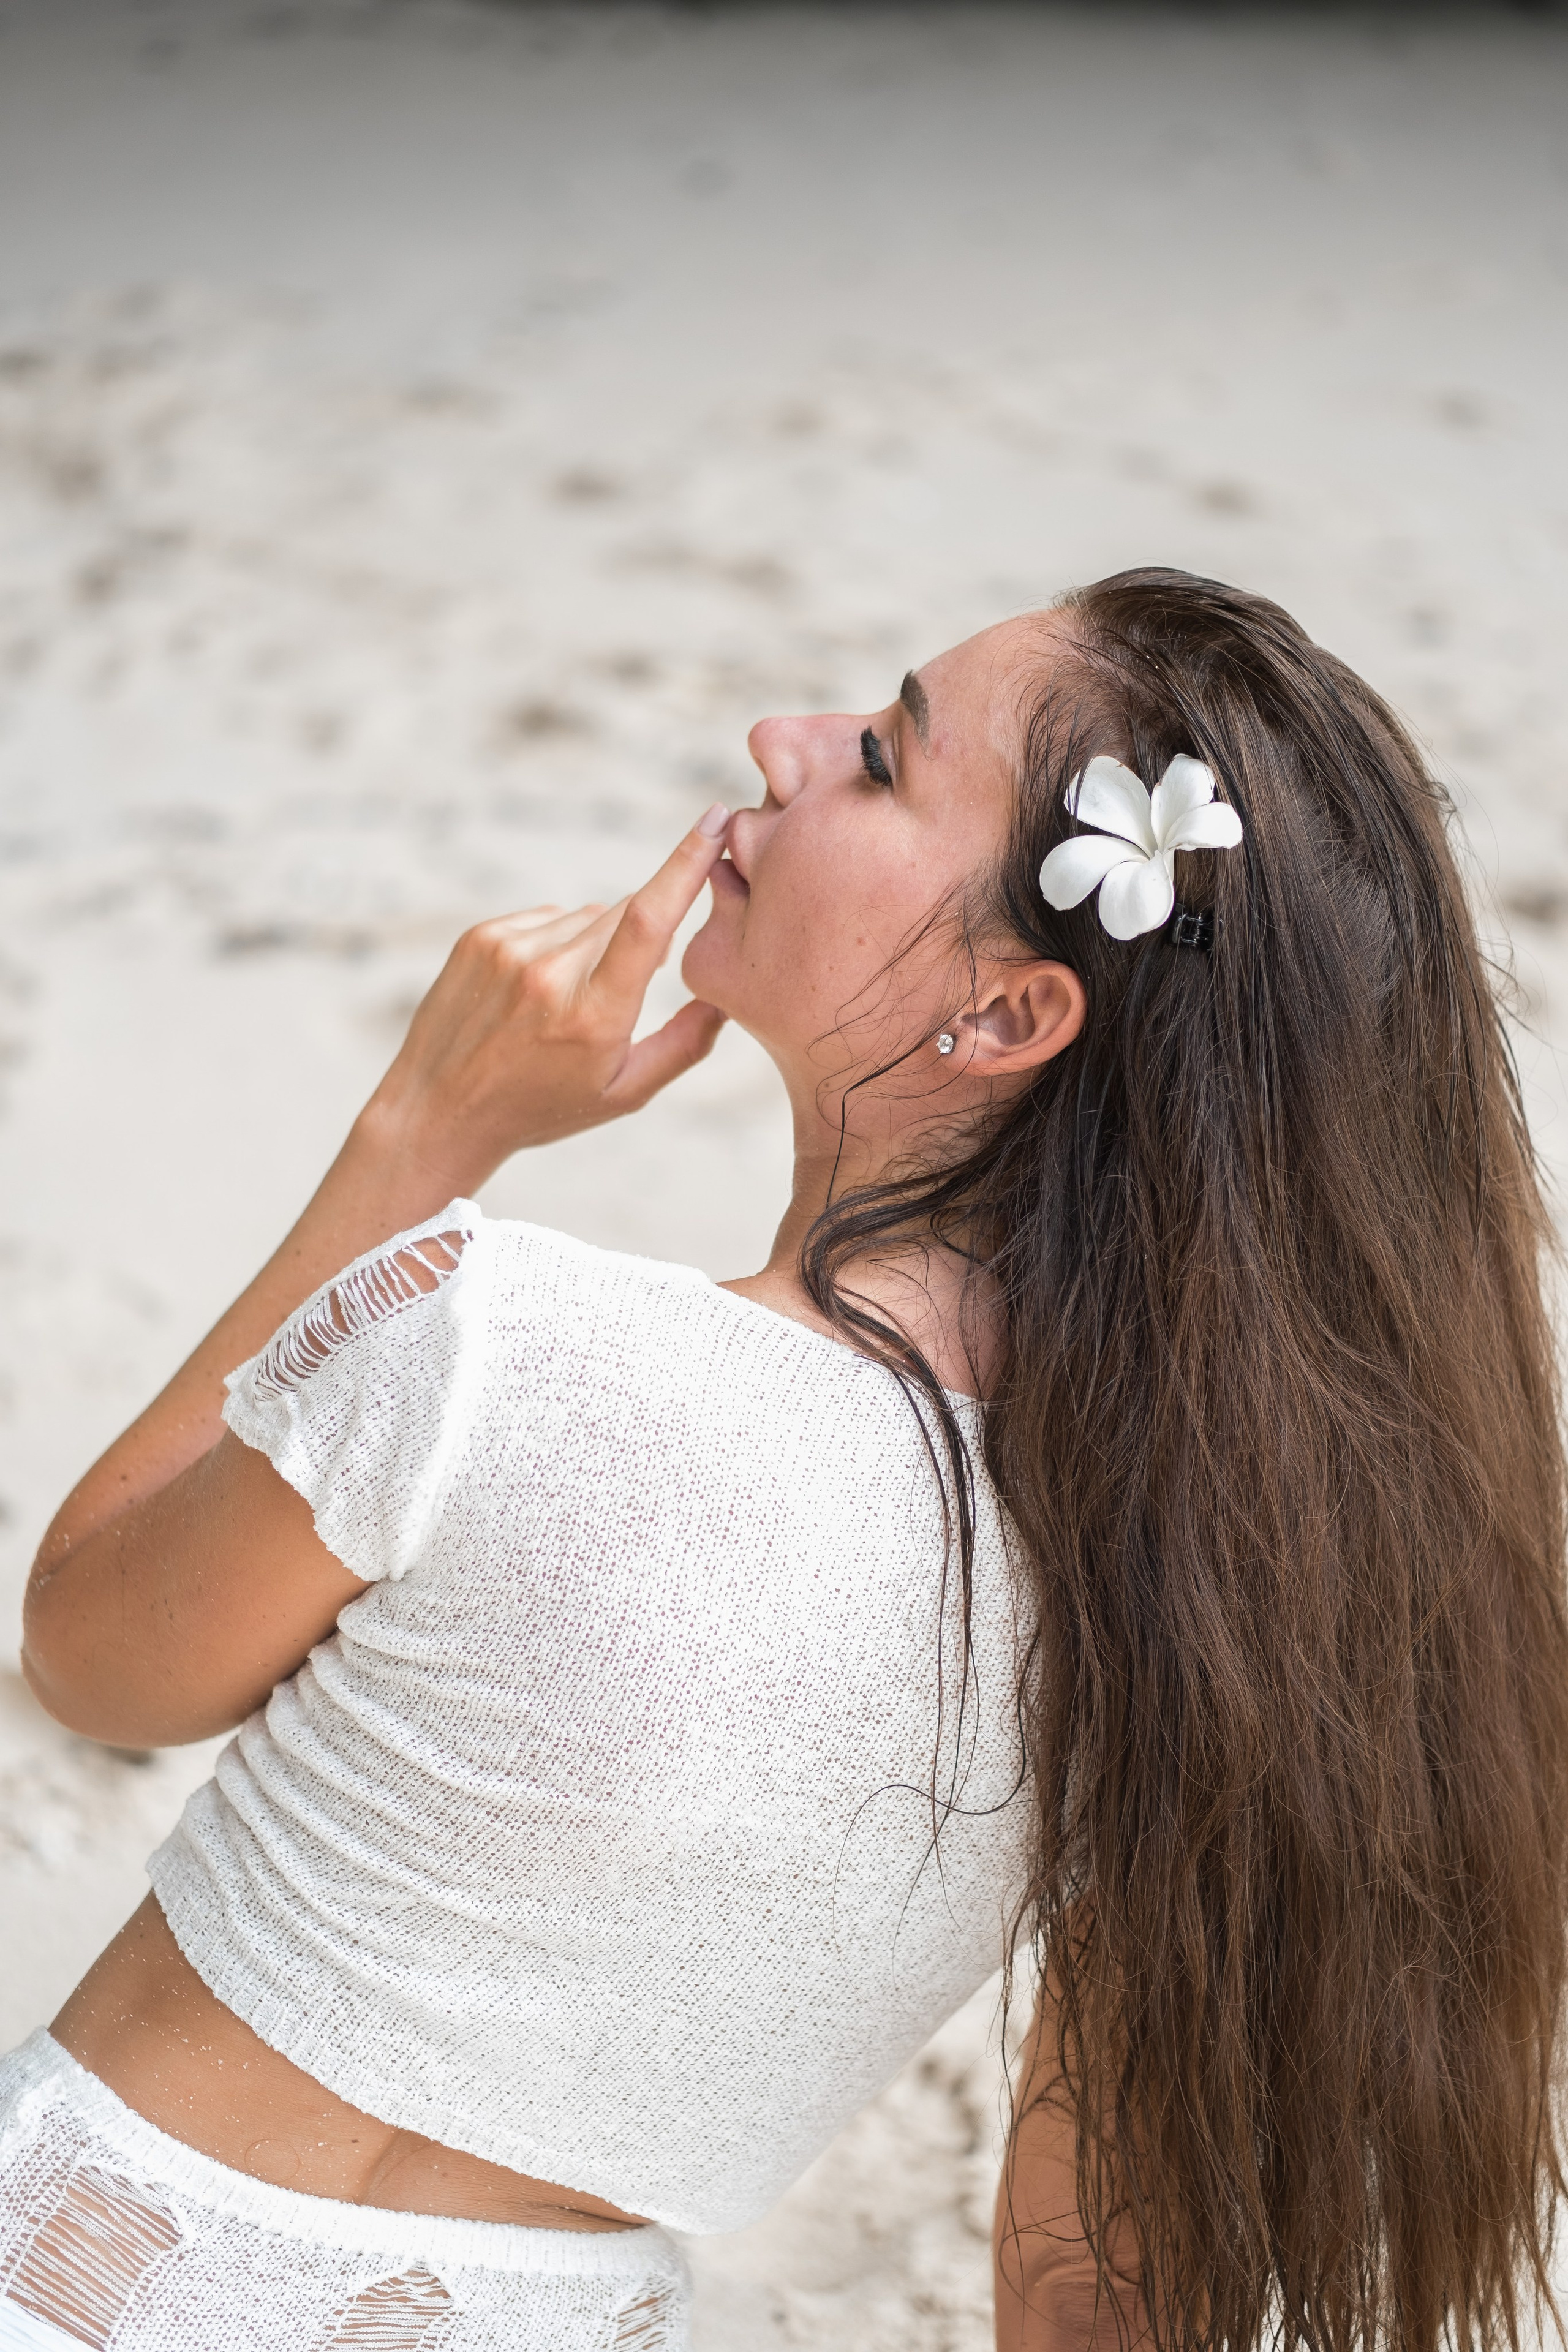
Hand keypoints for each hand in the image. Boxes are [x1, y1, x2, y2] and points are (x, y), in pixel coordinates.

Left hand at [358, 805, 731, 1193]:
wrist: (440, 1111)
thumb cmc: (542, 1109)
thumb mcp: (624, 1094)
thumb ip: (685, 1045)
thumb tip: (725, 994)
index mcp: (595, 1015)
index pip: (650, 919)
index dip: (687, 863)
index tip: (714, 819)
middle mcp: (551, 974)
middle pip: (625, 918)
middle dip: (637, 942)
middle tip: (614, 996)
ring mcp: (510, 950)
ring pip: (585, 919)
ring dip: (591, 947)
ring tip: (560, 1005)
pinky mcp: (481, 937)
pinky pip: (546, 919)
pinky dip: (553, 945)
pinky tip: (532, 992)